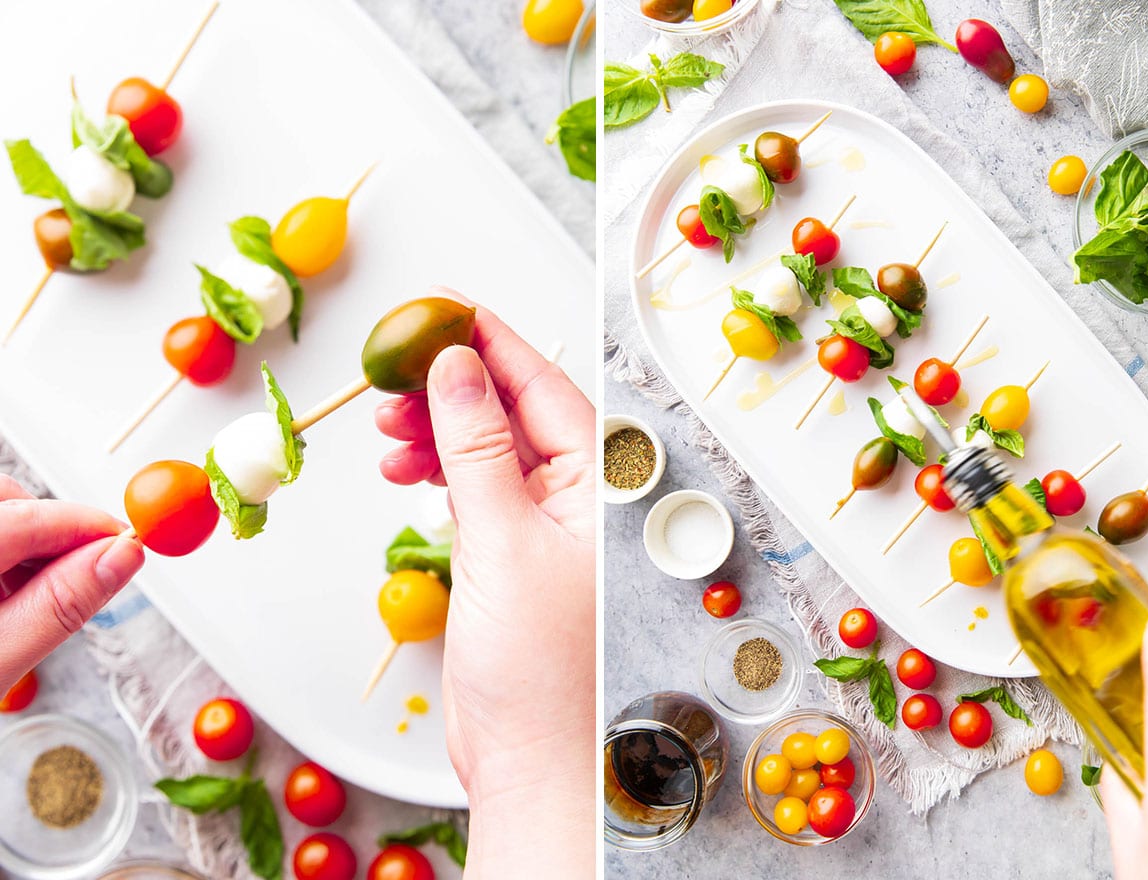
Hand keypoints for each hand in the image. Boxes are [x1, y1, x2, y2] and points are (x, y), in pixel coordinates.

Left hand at [0, 475, 143, 691]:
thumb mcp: (0, 660)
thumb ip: (60, 605)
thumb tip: (123, 556)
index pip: (27, 515)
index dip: (88, 526)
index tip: (131, 544)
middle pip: (9, 497)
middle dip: (51, 526)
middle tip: (78, 573)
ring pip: (1, 509)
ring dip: (30, 540)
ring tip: (32, 597)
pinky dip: (8, 549)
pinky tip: (7, 590)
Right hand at [376, 287, 594, 878]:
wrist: (529, 757)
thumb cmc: (539, 669)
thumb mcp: (500, 538)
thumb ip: (475, 446)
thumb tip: (455, 367)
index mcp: (598, 482)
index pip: (541, 386)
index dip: (488, 341)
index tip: (439, 307)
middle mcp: (576, 496)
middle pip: (510, 410)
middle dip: (449, 387)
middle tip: (393, 377)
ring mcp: (541, 524)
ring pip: (486, 447)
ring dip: (435, 431)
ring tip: (388, 433)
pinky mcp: (510, 553)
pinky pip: (474, 487)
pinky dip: (437, 473)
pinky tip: (406, 469)